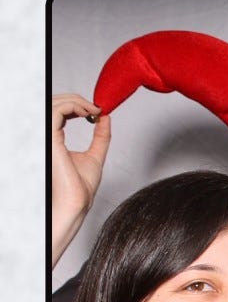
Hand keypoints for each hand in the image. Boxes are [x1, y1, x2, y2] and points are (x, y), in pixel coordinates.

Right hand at [51, 93, 110, 265]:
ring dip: (76, 101)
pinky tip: (90, 113)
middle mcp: (46, 136)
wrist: (77, 202)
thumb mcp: (95, 155)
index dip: (76, 104)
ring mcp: (45, 136)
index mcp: (54, 139)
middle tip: (97, 107)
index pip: (58, 112)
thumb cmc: (81, 187)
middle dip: (76, 99)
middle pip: (53, 103)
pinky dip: (74, 106)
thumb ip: (100, 137)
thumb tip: (106, 118)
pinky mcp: (49, 138)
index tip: (97, 110)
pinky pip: (56, 111)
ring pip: (53, 103)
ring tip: (95, 109)